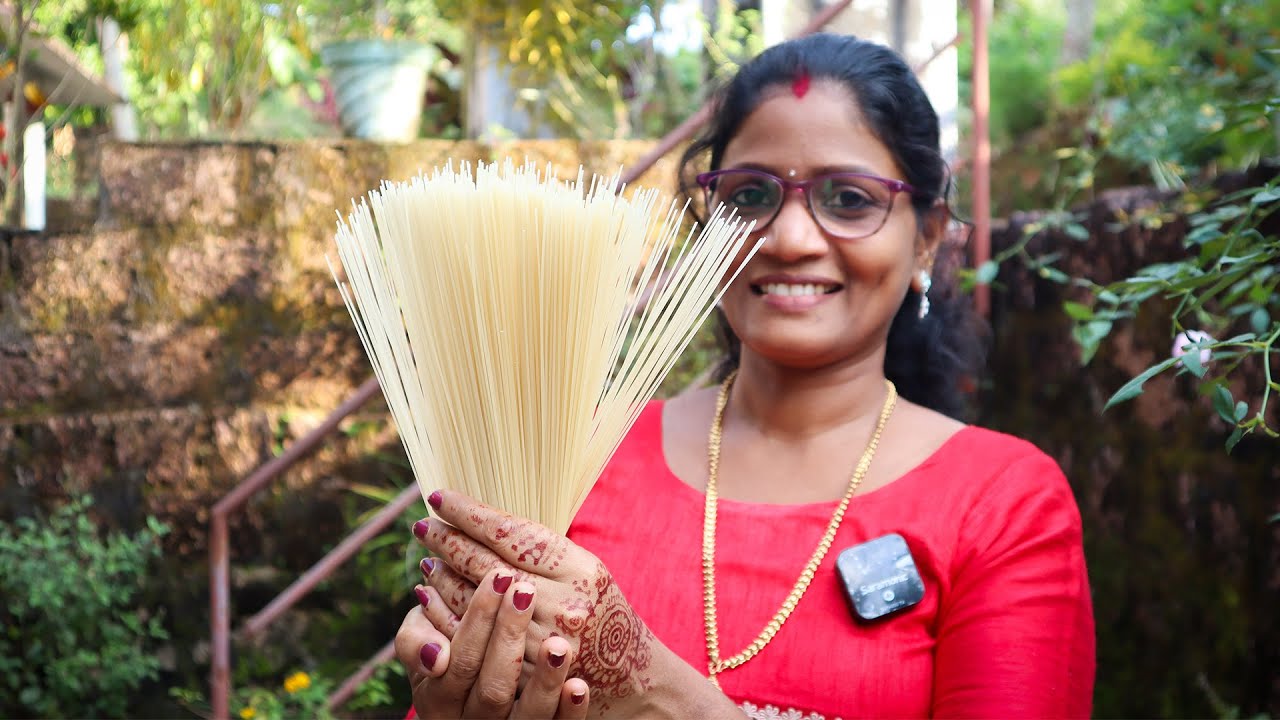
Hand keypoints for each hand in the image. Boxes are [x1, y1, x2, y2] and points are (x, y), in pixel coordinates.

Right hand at [395, 566, 589, 718]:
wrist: (473, 693)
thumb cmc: (448, 647)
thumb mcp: (422, 641)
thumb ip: (417, 640)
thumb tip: (437, 653)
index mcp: (438, 696)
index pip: (459, 660)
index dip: (477, 620)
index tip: (499, 576)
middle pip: (491, 688)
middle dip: (508, 637)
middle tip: (525, 591)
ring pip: (524, 717)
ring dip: (543, 681)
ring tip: (558, 644)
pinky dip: (568, 712)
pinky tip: (578, 686)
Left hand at [413, 490, 659, 714]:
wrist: (631, 675)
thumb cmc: (603, 610)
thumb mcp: (585, 570)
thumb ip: (541, 550)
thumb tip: (482, 520)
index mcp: (579, 569)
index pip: (512, 534)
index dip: (471, 514)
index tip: (440, 498)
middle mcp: (563, 603)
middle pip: (489, 565)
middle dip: (448, 542)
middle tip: (421, 525)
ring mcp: (545, 642)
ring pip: (476, 603)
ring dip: (443, 578)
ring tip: (426, 559)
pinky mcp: (528, 672)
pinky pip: (475, 640)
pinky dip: (447, 615)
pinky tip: (431, 598)